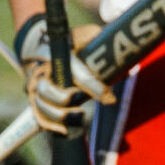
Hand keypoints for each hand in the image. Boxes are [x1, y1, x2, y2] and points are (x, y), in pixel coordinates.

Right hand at [14, 15, 113, 135]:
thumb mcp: (88, 35)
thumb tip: (129, 65)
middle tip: (83, 104)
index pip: (77, 71)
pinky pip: (38, 117)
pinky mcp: (35, 100)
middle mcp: (43, 70)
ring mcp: (35, 86)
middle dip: (68, 101)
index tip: (110, 99)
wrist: (42, 46)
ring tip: (79, 116)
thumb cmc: (73, 42)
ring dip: (61, 116)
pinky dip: (51, 126)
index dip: (94, 87)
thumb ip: (104, 47)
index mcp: (60, 51)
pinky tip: (66, 129)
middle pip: (49, 91)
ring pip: (41, 106)